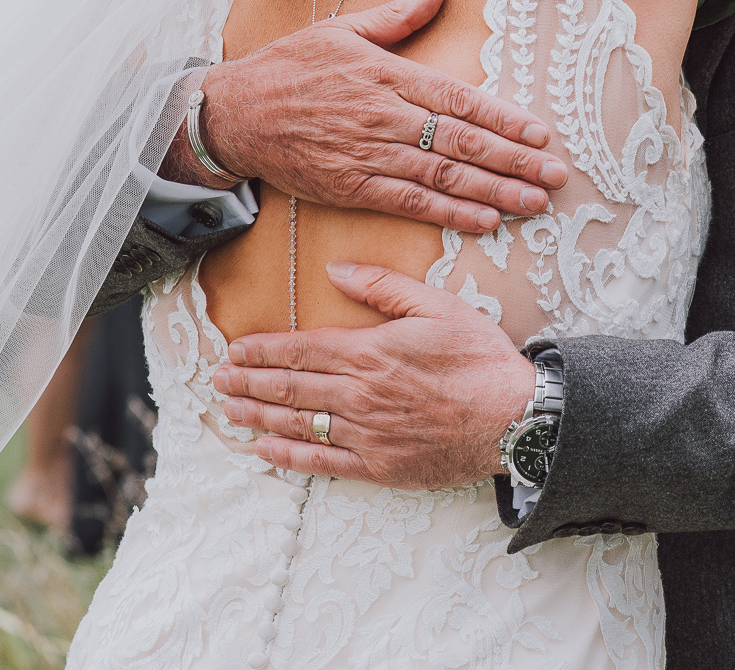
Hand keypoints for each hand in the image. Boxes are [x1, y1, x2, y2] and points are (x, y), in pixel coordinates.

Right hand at [193, 0, 566, 233]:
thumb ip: (399, 15)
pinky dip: (449, 215)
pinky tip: (484, 222)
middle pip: (461, 142)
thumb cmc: (288, 66)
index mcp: (387, 75)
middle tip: (555, 175)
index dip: (503, 119)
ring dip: (493, 192)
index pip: (459, 99)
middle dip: (514, 161)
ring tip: (533, 203)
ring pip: (442, 178)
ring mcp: (368, 155)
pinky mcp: (351, 187)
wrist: (233, 113)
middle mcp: (384, 117)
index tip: (540, 133)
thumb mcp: (342, 29)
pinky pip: (409, 204)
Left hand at [212, 263, 534, 488]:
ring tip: (229, 409)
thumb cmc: (480, 359)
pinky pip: (323, 462)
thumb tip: (337, 269)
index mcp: (370, 352)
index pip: (301, 349)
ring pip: (299, 423)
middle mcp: (359, 395)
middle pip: (290, 387)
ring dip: (258, 415)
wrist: (516, 419)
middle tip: (218, 379)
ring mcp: (366, 434)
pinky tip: (265, 449)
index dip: (263, 350)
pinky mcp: (379, 466)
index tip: (235, 349)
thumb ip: (384, 286)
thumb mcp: (438, 306)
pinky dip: (289, 456)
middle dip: (249, 381)